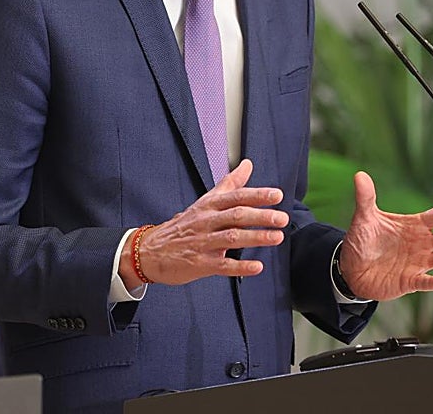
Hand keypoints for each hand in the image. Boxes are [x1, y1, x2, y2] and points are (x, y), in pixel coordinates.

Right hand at [120, 159, 288, 288]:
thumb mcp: (205, 201)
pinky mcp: (200, 263)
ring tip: (277, 238)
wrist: (150, 251)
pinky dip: (240, 267)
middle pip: (236, 216)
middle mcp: (207, 221)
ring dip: (255, 238)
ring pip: (231, 238)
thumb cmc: (184, 225)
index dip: (257, 195)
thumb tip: (248, 164)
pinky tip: (257, 267)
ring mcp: (203, 242)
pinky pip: (222, 265)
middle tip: (282, 218)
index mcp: (209, 205)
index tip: (277, 195)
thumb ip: (229, 184)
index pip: (236, 196)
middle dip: (260, 216)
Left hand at [338, 171, 432, 301]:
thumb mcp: (364, 217)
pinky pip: (423, 282)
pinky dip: (431, 282)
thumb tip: (360, 175)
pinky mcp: (409, 281)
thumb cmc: (363, 241)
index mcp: (415, 226)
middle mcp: (421, 244)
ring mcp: (417, 263)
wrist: (352, 269)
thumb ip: (366, 197)